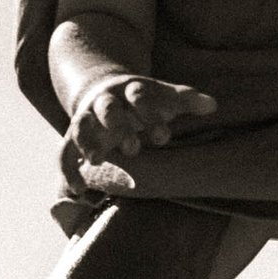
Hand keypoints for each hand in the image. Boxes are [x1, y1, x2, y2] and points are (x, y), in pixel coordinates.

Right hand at [69, 72, 217, 197]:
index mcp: (130, 89)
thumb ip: (186, 99)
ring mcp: (86, 117)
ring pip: (81, 126)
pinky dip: (67, 170)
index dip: (150, 113)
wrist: (102, 87)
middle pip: (107, 108)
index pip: (139, 96)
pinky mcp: (73, 136)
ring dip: (87, 142)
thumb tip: (213, 105)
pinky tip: (79, 191)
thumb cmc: (141, 99)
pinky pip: (64, 151)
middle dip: (118, 125)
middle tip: (133, 148)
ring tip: (96, 160)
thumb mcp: (163, 95)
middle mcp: (105, 102)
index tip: (164, 136)